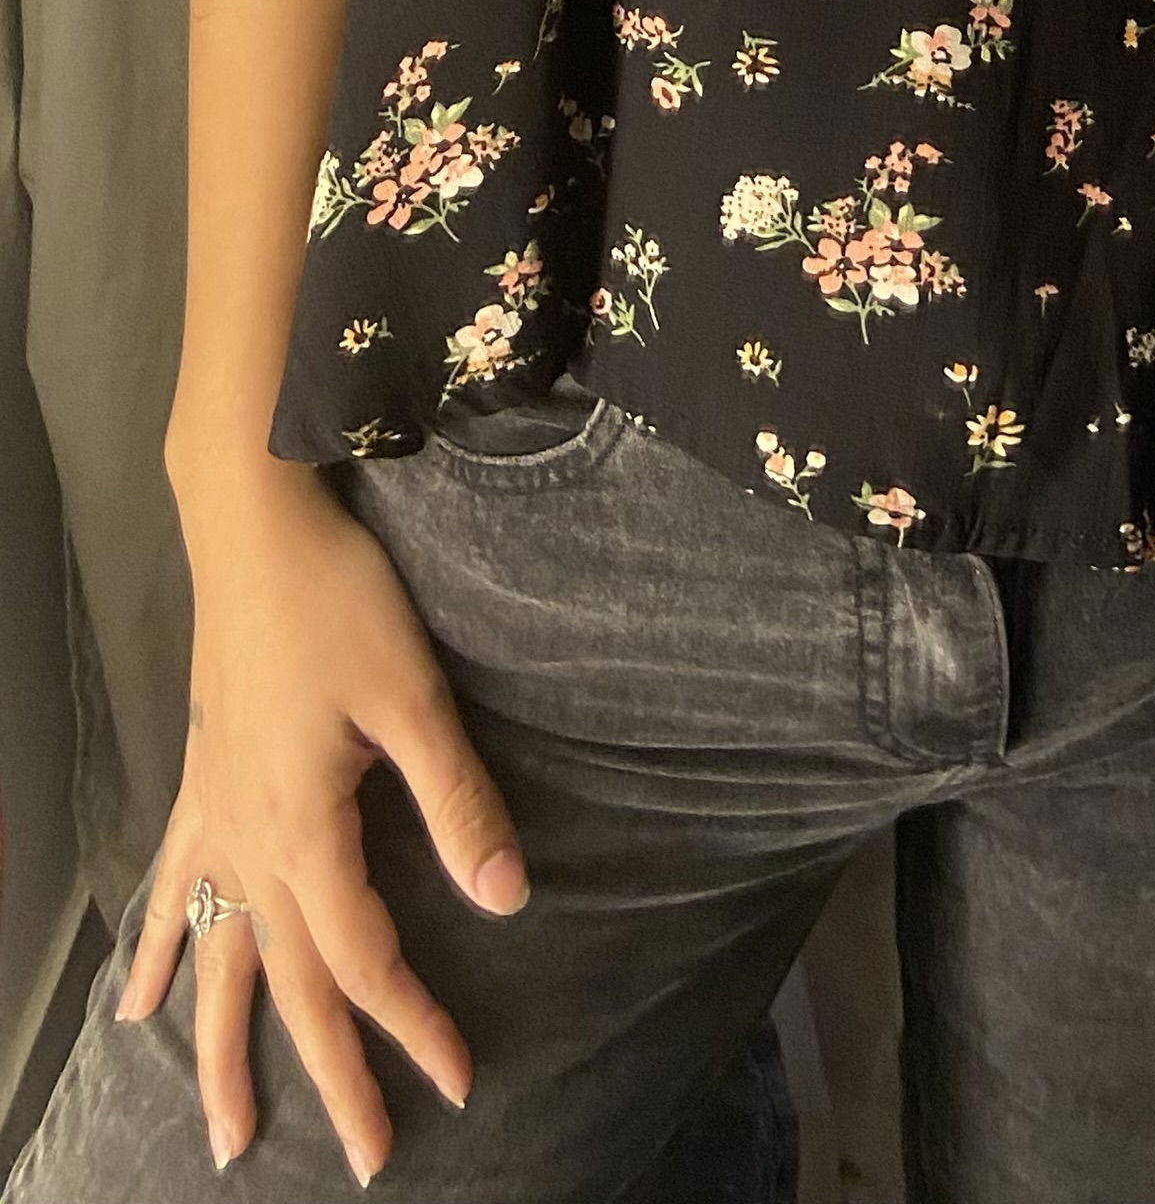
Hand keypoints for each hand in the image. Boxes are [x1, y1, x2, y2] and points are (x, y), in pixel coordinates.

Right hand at [118, 466, 528, 1180]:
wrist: (252, 526)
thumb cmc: (339, 599)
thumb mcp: (414, 697)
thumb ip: (457, 802)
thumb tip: (506, 897)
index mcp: (305, 834)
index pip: (366, 961)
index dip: (413, 1025)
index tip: (457, 1079)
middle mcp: (248, 846)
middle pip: (291, 986)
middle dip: (329, 1076)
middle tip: (362, 1160)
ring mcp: (215, 819)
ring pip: (219, 963)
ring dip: (222, 1051)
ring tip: (223, 1137)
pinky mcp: (202, 784)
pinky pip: (175, 891)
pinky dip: (159, 952)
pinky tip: (137, 1009)